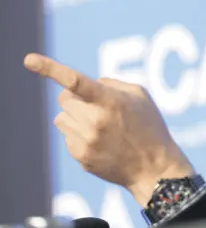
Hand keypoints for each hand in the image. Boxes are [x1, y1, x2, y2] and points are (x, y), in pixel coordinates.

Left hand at [24, 53, 194, 206]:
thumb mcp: (140, 96)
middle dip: (76, 99)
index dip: (50, 69)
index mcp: (111, 102)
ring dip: (76, 117)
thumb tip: (90, 83)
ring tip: (100, 126)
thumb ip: (112, 83)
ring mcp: (86, 141)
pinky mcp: (81, 157)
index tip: (28, 60)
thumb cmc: (150, 126)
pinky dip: (79, 135)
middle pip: (64, 99)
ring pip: (62, 118)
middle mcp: (95, 121)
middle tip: (96, 106)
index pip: (75, 81)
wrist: (154, 167)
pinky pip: (68, 137)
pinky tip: (101, 142)